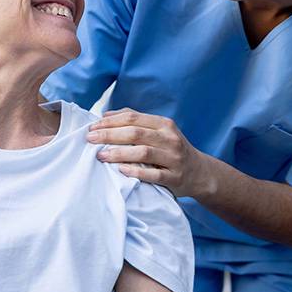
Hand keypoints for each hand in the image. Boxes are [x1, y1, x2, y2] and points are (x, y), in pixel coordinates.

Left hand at [86, 109, 215, 198]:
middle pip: (135, 133)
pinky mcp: (175, 177)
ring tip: (101, 156)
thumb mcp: (159, 131)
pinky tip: (121, 170)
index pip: (132, 118)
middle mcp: (170, 138)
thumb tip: (106, 115)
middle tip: (90, 140)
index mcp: (164, 124)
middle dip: (109, 135)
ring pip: (143, 152)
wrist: (200, 172)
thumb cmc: (171, 149)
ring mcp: (174, 158)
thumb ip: (135, 121)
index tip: (92, 127)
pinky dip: (136, 171)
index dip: (110, 122)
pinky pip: (154, 174)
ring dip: (119, 153)